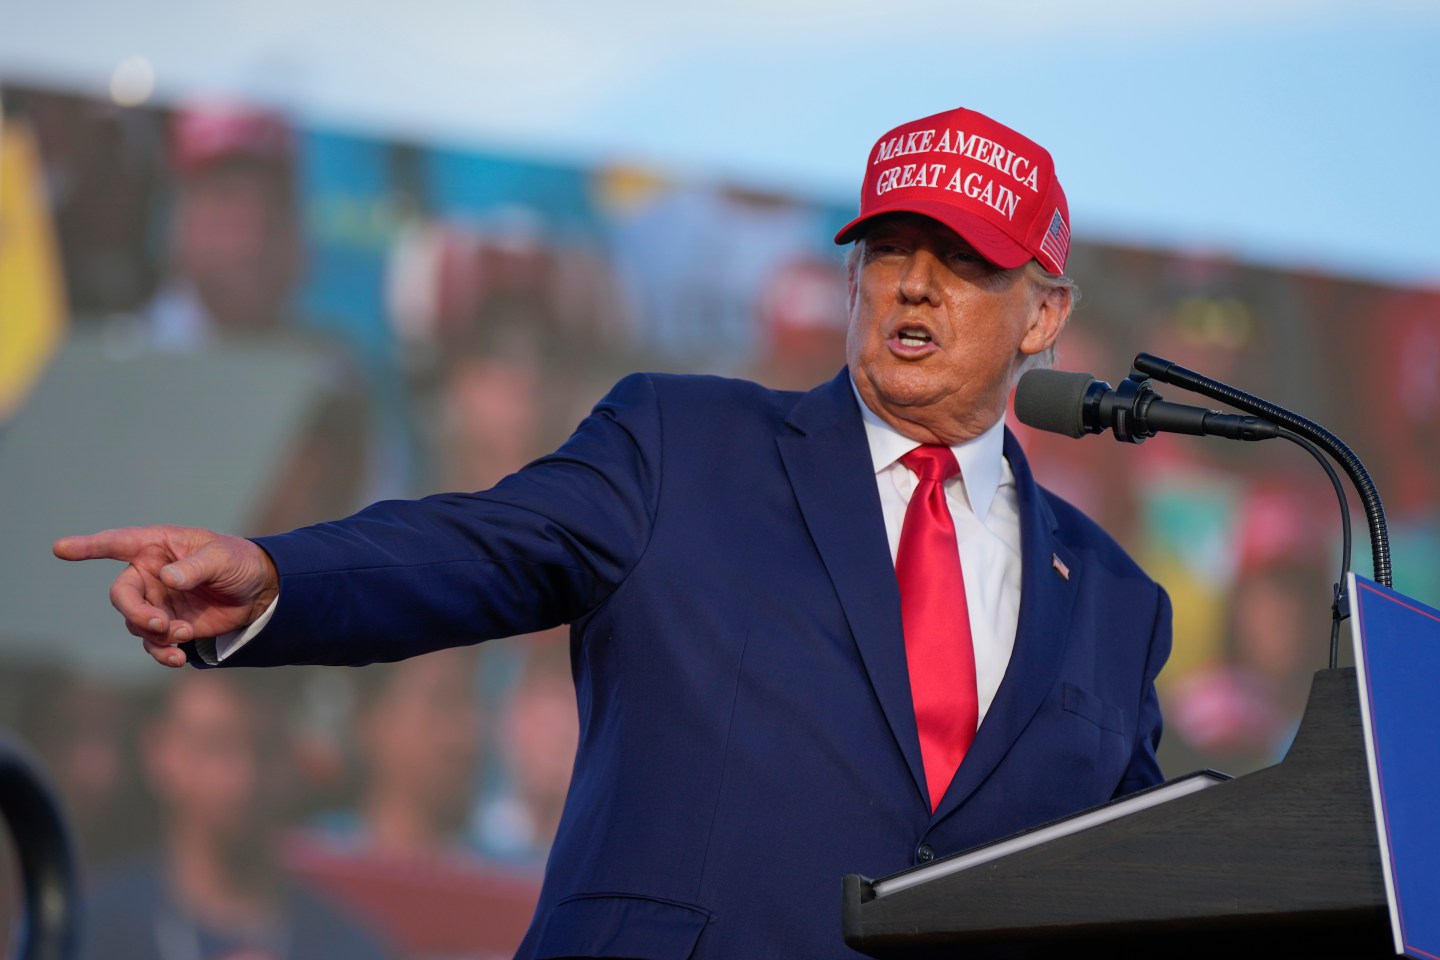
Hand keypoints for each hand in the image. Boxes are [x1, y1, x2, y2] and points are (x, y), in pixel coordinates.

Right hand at [53, 526, 278, 667]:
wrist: (260, 590)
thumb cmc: (238, 561)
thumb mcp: (222, 558)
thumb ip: (195, 567)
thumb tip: (168, 578)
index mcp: (157, 547)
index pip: (117, 544)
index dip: (88, 547)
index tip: (60, 549)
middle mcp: (149, 574)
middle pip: (122, 595)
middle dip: (135, 612)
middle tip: (158, 623)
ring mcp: (157, 602)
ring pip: (136, 623)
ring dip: (155, 633)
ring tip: (182, 635)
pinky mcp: (170, 625)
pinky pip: (154, 643)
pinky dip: (162, 653)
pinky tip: (178, 658)